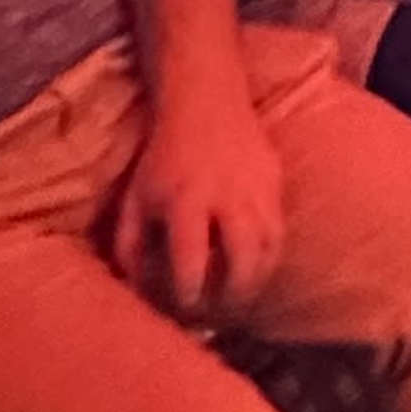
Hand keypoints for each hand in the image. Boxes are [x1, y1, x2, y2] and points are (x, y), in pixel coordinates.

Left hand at [113, 85, 287, 319]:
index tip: (188, 306)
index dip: (190, 292)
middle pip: (243, 259)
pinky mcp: (276, 181)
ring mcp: (258, 189)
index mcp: (186, 201)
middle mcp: (227, 197)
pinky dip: (270, 254)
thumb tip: (136, 292)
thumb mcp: (135, 199)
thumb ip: (130, 248)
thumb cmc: (164, 156)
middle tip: (224, 312)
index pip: (192, 260)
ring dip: (259, 279)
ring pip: (270, 247)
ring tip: (243, 296)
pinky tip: (255, 265)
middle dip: (235, 294)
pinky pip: (280, 227)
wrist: (205, 99)